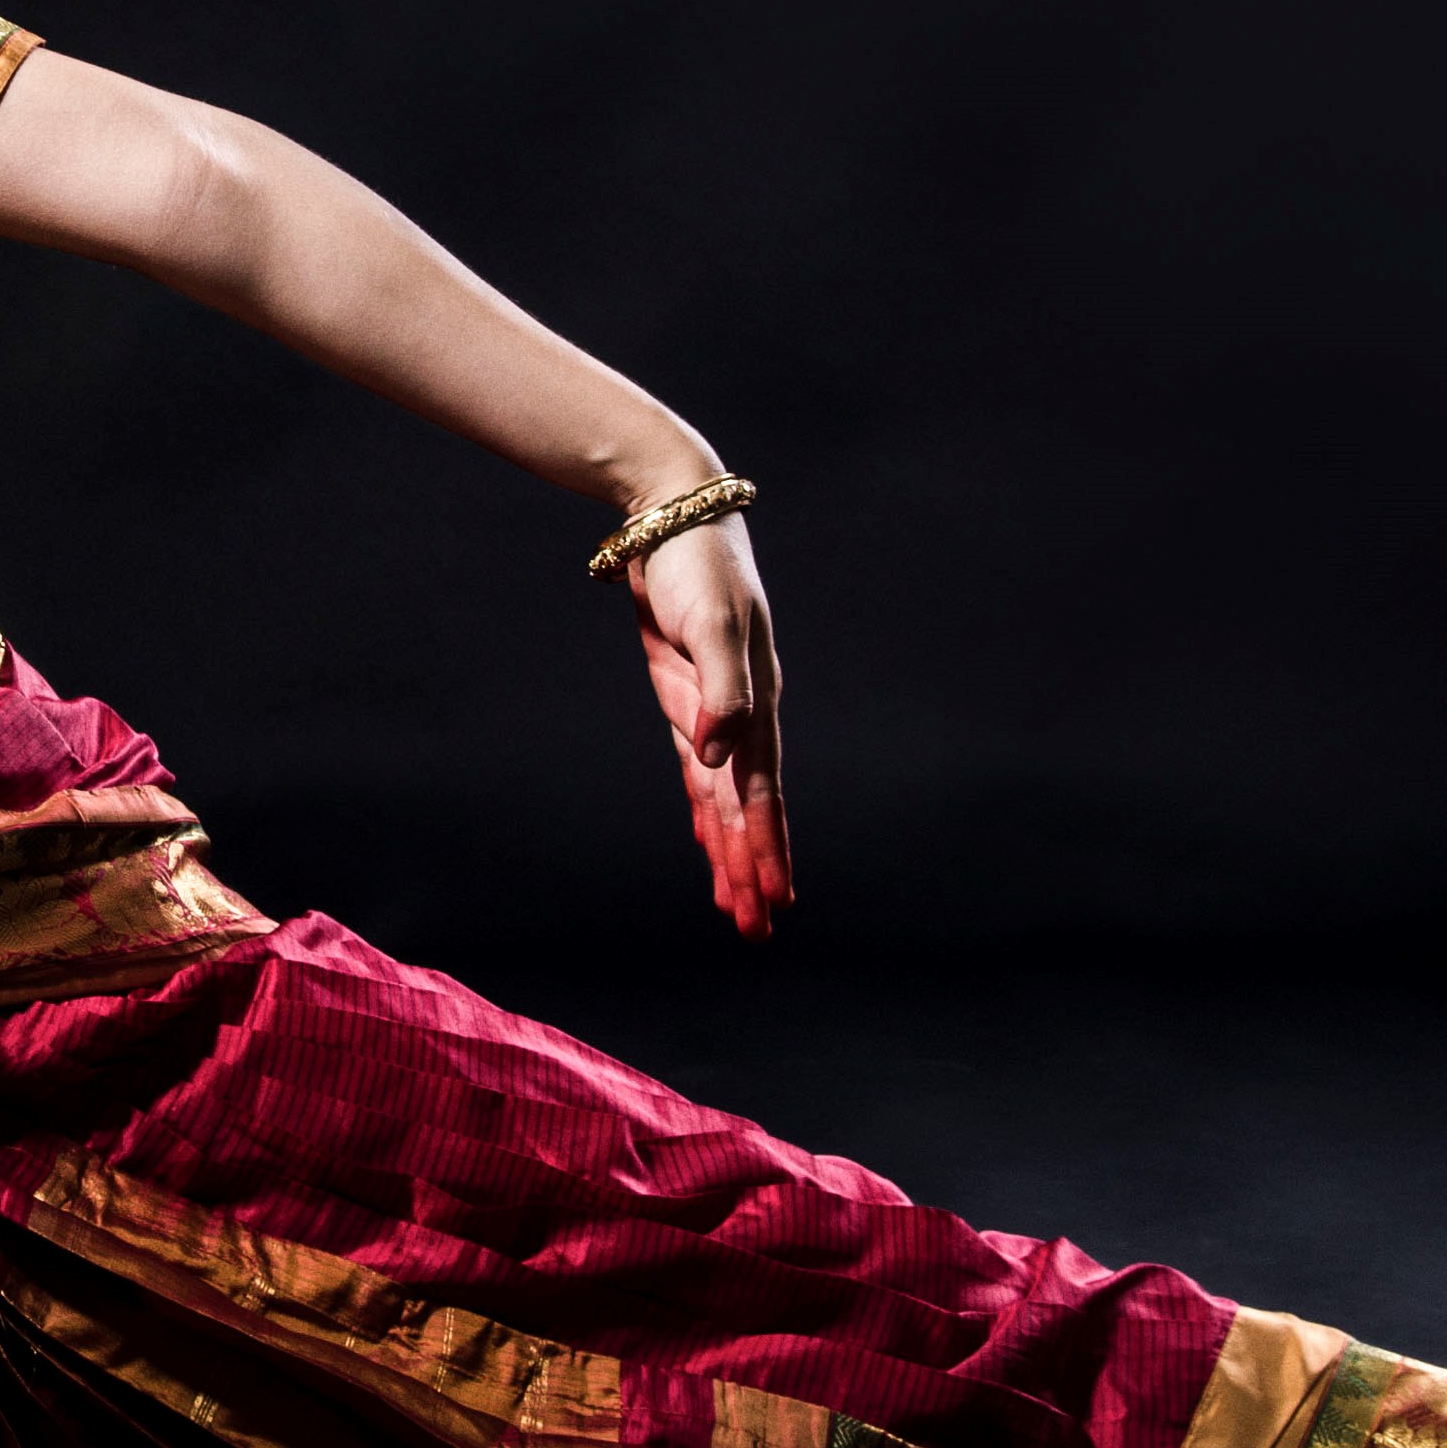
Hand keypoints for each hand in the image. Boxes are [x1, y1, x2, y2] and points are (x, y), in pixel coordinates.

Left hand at [628, 515, 791, 934]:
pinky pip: (696, 772)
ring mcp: (712, 709)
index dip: (765, 848)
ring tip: (736, 906)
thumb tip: (721, 757)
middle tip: (755, 931)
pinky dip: (703, 811)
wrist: (672, 516)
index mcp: (758, 703)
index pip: (761, 793)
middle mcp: (741, 715)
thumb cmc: (697, 566)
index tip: (774, 901)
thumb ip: (722, 691)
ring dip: (729, 852)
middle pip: (745, 809)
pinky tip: (707, 843)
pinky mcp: (684, 697)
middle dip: (751, 869)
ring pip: (721, 800)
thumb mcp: (711, 624)